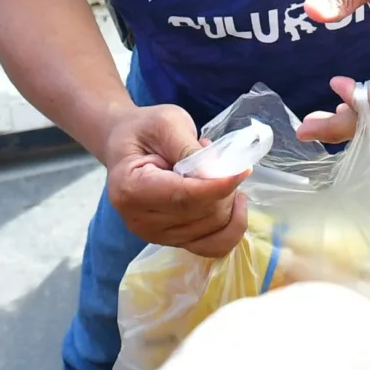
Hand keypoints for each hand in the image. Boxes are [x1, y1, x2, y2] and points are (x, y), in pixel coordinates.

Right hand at [101, 101, 250, 254]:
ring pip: (213, 230)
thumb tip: (217, 173)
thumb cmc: (145, 130)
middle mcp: (140, 220)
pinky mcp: (172, 241)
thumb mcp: (167, 123)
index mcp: (131, 188)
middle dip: (224, 188)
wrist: (126, 144)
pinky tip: (232, 202)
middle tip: (219, 158)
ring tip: (215, 173)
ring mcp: (155, 236)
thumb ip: (189, 148)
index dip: (217, 187)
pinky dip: (231, 227)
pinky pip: (212, 246)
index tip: (243, 170)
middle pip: (201, 215)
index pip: (182, 197)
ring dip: (227, 201)